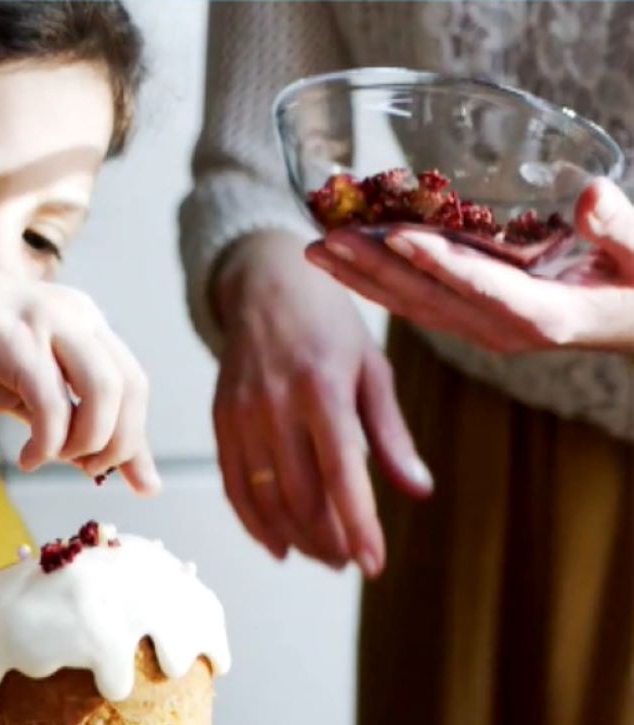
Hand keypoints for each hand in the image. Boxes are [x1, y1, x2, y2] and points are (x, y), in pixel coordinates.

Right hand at [0, 261, 158, 493]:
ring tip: (59, 460)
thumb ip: (63, 418)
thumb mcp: (25, 387)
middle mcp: (78, 316)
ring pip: (103, 391)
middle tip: (92, 473)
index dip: (139, 436)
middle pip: (130, 388)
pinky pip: (52, 401)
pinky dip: (49, 440)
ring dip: (90, 440)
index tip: (141, 484)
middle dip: (121, 443)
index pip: (133, 383)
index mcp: (86, 323)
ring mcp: (51, 322)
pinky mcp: (18, 339)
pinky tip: (29, 458)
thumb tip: (96, 466)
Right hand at [211, 231, 433, 575]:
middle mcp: (276, 404)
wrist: (265, 283)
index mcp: (323, 388)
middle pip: (300, 496)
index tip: (374, 565)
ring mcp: (242, 414)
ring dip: (295, 538)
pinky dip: (254, 523)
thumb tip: (419, 492)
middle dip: (327, 540)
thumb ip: (392, 434)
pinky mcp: (220, 420)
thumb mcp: (373, 369)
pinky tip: (278, 545)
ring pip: (265, 498)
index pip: (342, 475)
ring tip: (322, 557)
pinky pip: (233, 485)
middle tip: (348, 562)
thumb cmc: (329, 325)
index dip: (358, 526)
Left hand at [305, 178, 633, 354]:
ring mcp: (485, 332)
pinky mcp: (475, 324)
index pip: (483, 288)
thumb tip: (594, 196)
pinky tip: (346, 264)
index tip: (398, 237)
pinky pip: (419, 307)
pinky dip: (380, 285)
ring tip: (317, 250)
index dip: (440, 263)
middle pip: (429, 301)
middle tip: (325, 240)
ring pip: (414, 307)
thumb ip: (621, 229)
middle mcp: (504, 331)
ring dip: (362, 280)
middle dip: (374, 270)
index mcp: (544, 316)